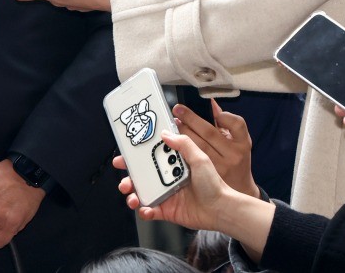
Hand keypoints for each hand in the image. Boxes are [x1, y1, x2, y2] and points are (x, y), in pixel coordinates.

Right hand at [117, 134, 274, 261]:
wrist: (221, 208)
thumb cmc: (214, 183)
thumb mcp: (200, 158)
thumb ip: (183, 144)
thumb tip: (165, 133)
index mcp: (173, 165)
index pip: (149, 158)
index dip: (134, 157)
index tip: (123, 155)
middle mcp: (166, 179)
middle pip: (140, 176)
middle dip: (128, 177)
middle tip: (124, 179)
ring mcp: (165, 195)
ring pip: (141, 194)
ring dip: (132, 195)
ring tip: (131, 196)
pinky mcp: (166, 211)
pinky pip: (150, 211)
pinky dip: (144, 211)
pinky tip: (145, 209)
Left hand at [174, 100, 258, 197]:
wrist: (239, 189)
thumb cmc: (237, 161)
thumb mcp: (237, 141)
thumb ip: (225, 124)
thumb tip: (211, 104)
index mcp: (243, 143)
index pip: (237, 124)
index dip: (224, 115)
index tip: (210, 106)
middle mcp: (233, 155)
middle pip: (210, 132)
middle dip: (191, 119)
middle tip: (178, 110)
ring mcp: (220, 166)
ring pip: (198, 145)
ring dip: (183, 133)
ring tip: (175, 124)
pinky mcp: (208, 176)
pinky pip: (192, 158)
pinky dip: (182, 148)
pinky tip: (176, 141)